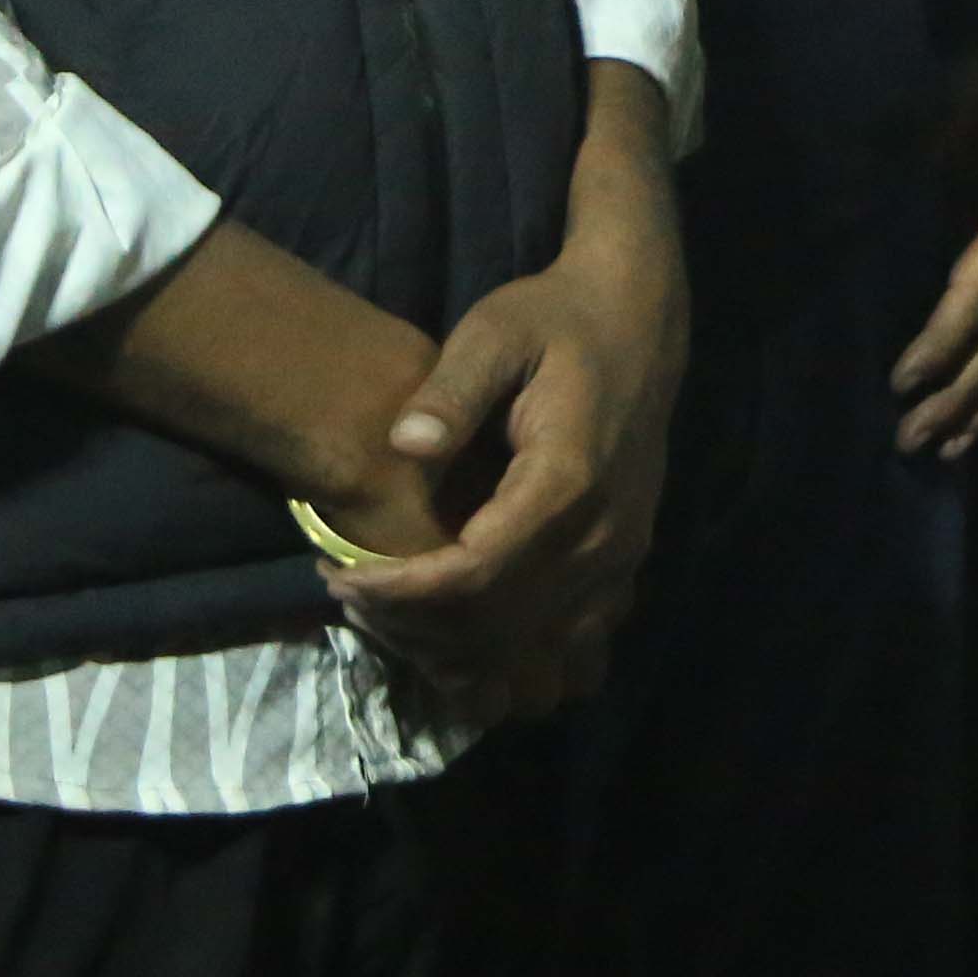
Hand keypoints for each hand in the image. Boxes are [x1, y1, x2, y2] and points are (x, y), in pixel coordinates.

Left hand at [339, 69, 686, 720]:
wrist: (638, 319)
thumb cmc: (556, 320)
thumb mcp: (495, 332)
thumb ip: (451, 388)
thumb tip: (405, 443)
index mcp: (568, 480)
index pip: (475, 574)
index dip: (402, 591)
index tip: (339, 574)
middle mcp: (604, 534)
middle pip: (499, 625)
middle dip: (412, 624)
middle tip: (348, 593)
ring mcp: (621, 556)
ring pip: (536, 648)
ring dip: (456, 651)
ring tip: (391, 616)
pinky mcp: (624, 565)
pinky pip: (573, 644)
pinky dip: (511, 657)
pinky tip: (455, 637)